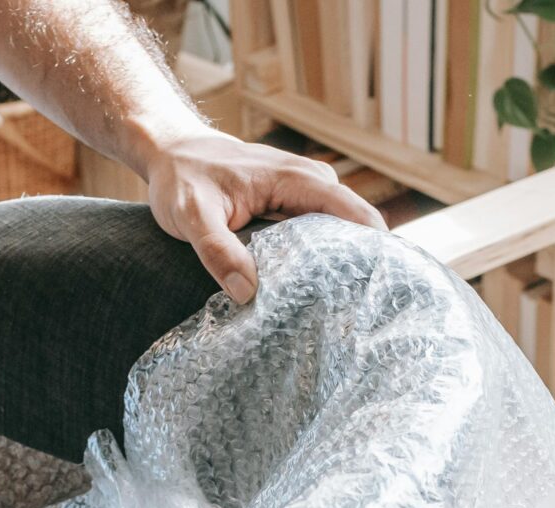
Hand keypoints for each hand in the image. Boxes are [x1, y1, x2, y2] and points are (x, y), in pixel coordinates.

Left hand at [140, 125, 384, 303]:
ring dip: (344, 261)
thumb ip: (217, 251)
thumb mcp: (190, 215)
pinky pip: (321, 230)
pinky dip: (323, 255)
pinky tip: (319, 288)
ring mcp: (303, 191)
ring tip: (349, 306)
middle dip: (363, 261)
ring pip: (339, 229)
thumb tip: (248, 294)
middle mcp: (308, 181)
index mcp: (294, 179)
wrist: (170, 151)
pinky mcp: (293, 203)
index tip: (384, 286)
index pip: (353, 212)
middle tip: (366, 310)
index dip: (374, 247)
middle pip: (354, 224)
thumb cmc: (180, 178)